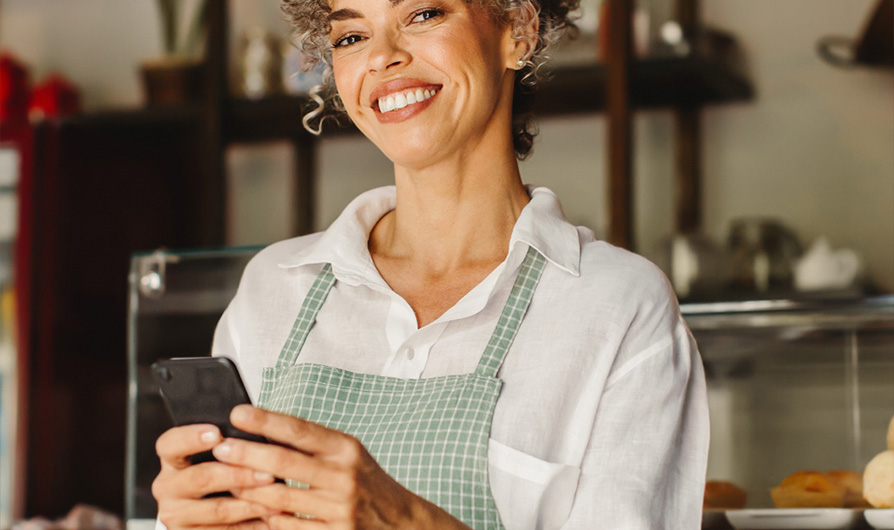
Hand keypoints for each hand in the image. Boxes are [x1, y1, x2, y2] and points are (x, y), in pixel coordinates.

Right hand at [152, 423, 281, 529]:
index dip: (191, 437)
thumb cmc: (223, 475)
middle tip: (267, 473)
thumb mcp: (221, 457)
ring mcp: (175, 514)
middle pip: (200, 478)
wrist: (214, 518)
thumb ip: (230, 446)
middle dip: (238, 475)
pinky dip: (251, 525)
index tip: (217, 433)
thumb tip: (256, 430)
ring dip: (251, 503)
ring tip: (277, 498)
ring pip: (217, 508)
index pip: (170, 444)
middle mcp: (168, 486)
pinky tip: (270, 518)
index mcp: (173, 459)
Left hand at [212, 405, 471, 528]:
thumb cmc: (368, 482)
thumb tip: (267, 429)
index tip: (239, 414)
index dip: (267, 421)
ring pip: (281, 499)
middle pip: (285, 463)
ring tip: (224, 479)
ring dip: (248, 489)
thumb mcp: (349, 454)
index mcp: (347, 448)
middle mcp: (344, 476)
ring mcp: (339, 508)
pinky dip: (266, 518)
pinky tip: (248, 509)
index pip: (301, 430)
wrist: (400, 522)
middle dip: (248, 454)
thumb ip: (314, 444)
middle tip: (220, 447)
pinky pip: (288, 527)